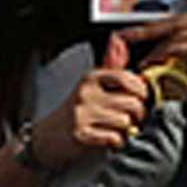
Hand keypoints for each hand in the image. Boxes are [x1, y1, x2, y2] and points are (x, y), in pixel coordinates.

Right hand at [31, 40, 148, 169]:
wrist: (45, 138)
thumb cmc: (75, 112)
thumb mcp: (91, 86)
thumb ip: (111, 70)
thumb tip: (121, 43)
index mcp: (91, 78)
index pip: (127, 78)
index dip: (141, 90)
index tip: (141, 98)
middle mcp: (86, 93)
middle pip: (132, 103)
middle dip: (139, 114)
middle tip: (134, 119)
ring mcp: (82, 114)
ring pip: (126, 122)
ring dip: (127, 130)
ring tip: (120, 130)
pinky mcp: (81, 135)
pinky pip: (114, 138)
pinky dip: (117, 142)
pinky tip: (111, 140)